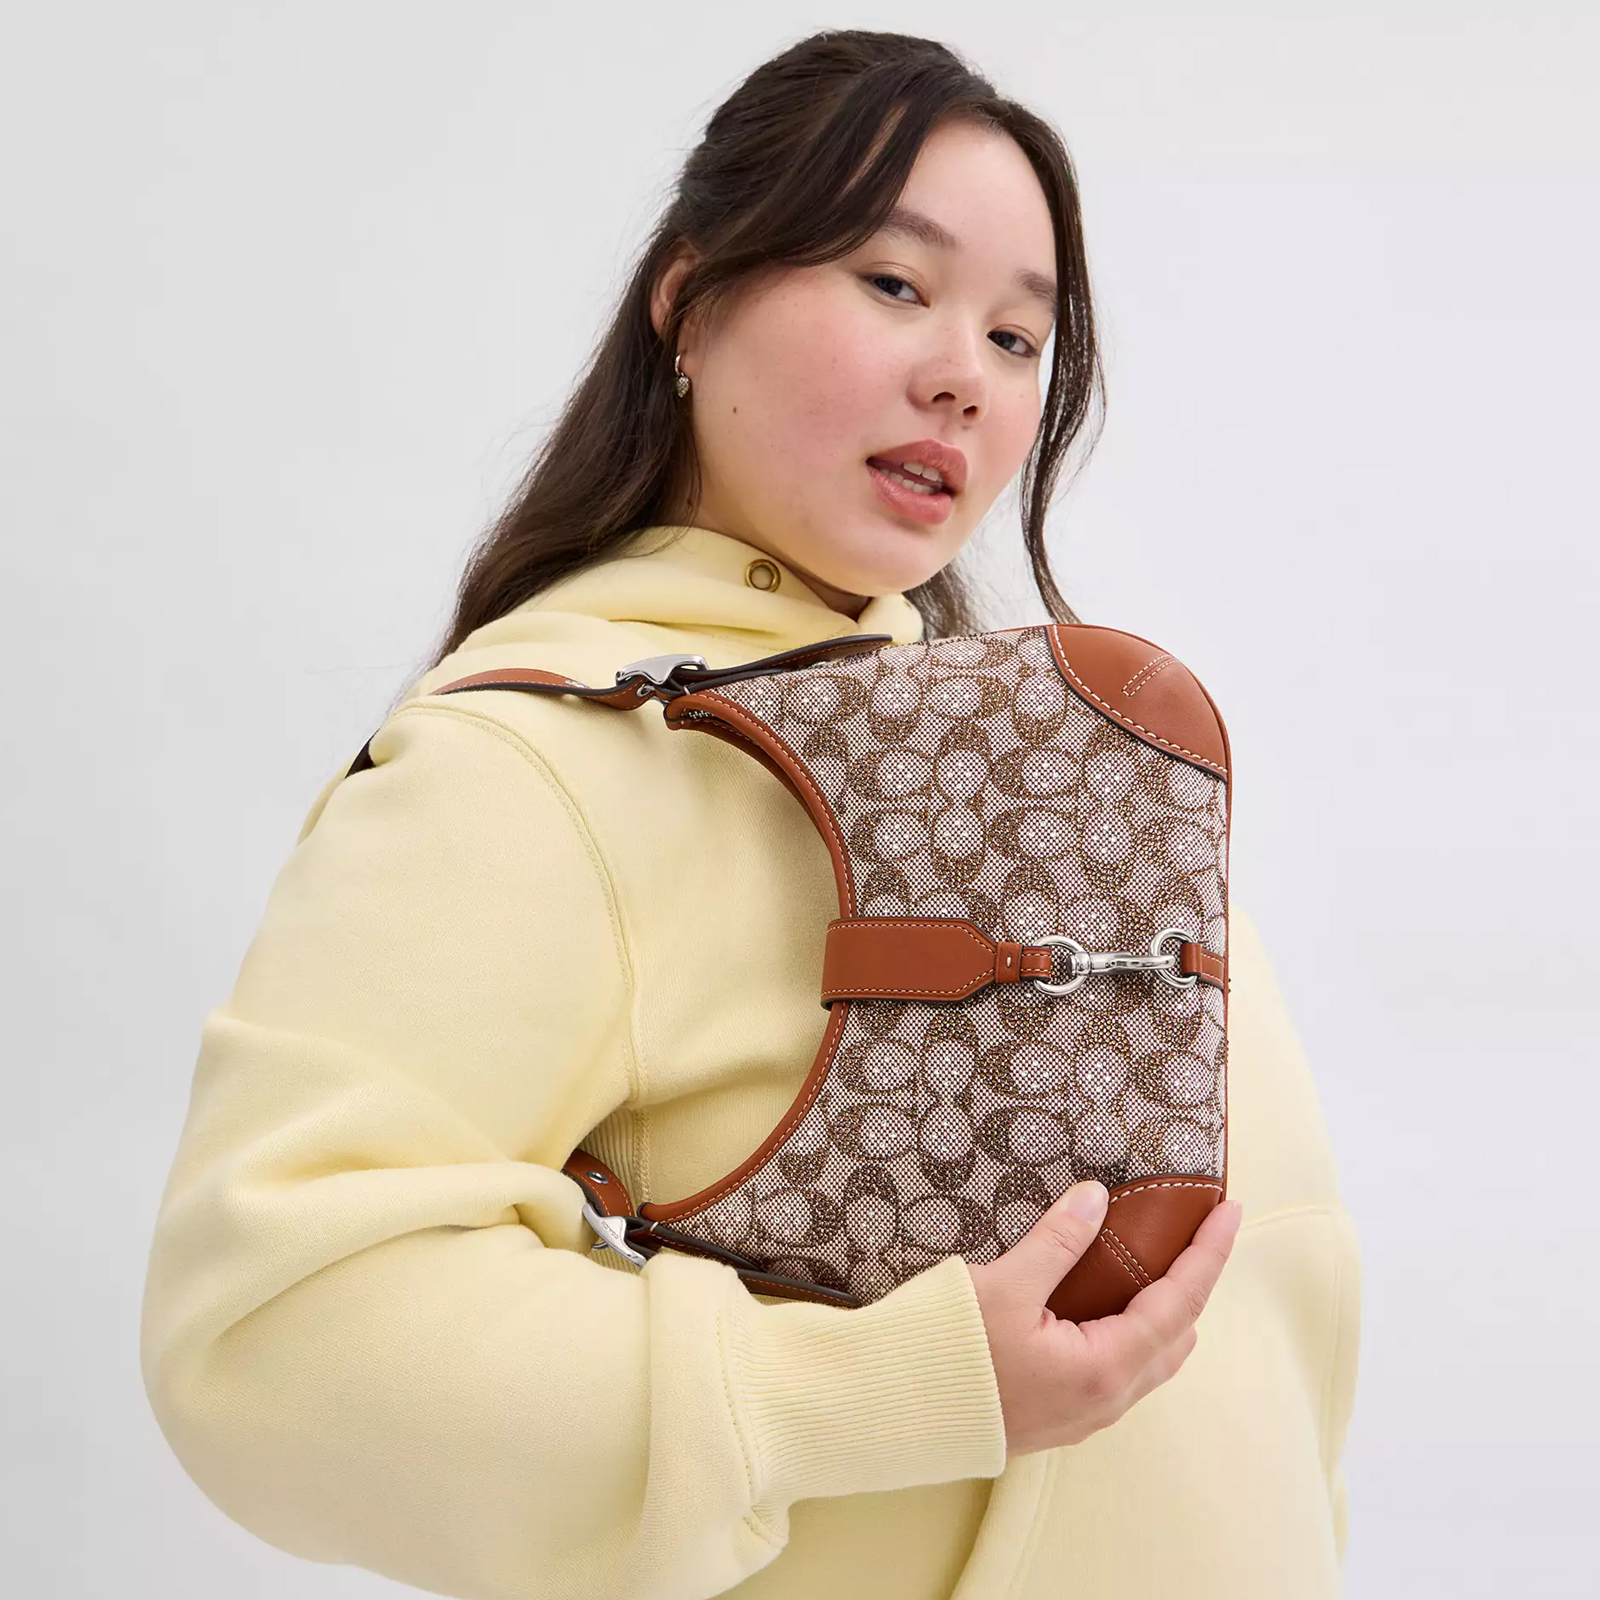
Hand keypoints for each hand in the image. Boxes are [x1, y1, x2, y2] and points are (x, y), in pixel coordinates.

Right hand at [966, 1181, 1243, 1457]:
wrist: (898, 1414)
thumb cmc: (949, 1353)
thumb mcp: (1004, 1287)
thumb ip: (1058, 1241)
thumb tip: (1098, 1197)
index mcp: (1103, 1368)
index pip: (1180, 1303)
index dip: (1208, 1255)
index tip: (1229, 1213)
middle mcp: (1106, 1399)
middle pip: (1177, 1335)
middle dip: (1194, 1282)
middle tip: (1194, 1232)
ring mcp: (1085, 1414)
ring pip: (1152, 1358)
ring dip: (1166, 1310)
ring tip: (1158, 1260)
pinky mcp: (1062, 1416)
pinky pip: (1122, 1370)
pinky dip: (1136, 1330)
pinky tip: (1110, 1301)